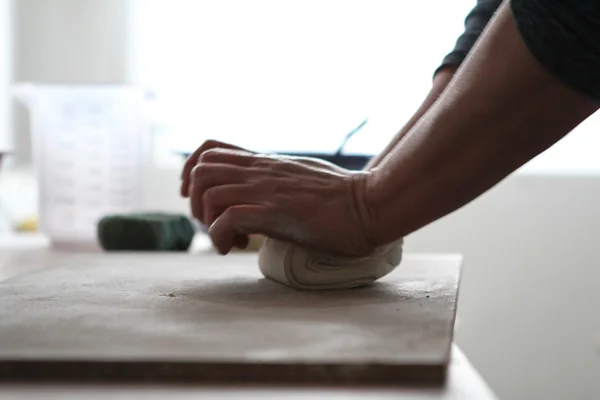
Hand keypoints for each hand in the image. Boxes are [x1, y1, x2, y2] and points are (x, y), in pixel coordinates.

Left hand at [184, 147, 375, 255]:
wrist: (369, 205)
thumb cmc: (342, 197)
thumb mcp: (303, 176)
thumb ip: (280, 178)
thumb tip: (268, 189)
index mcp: (266, 163)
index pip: (210, 150)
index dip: (192, 173)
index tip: (200, 199)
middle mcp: (261, 172)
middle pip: (200, 170)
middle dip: (196, 202)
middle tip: (215, 224)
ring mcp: (266, 191)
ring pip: (208, 193)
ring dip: (209, 222)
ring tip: (232, 239)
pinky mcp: (275, 213)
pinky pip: (227, 219)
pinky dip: (221, 237)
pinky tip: (238, 247)